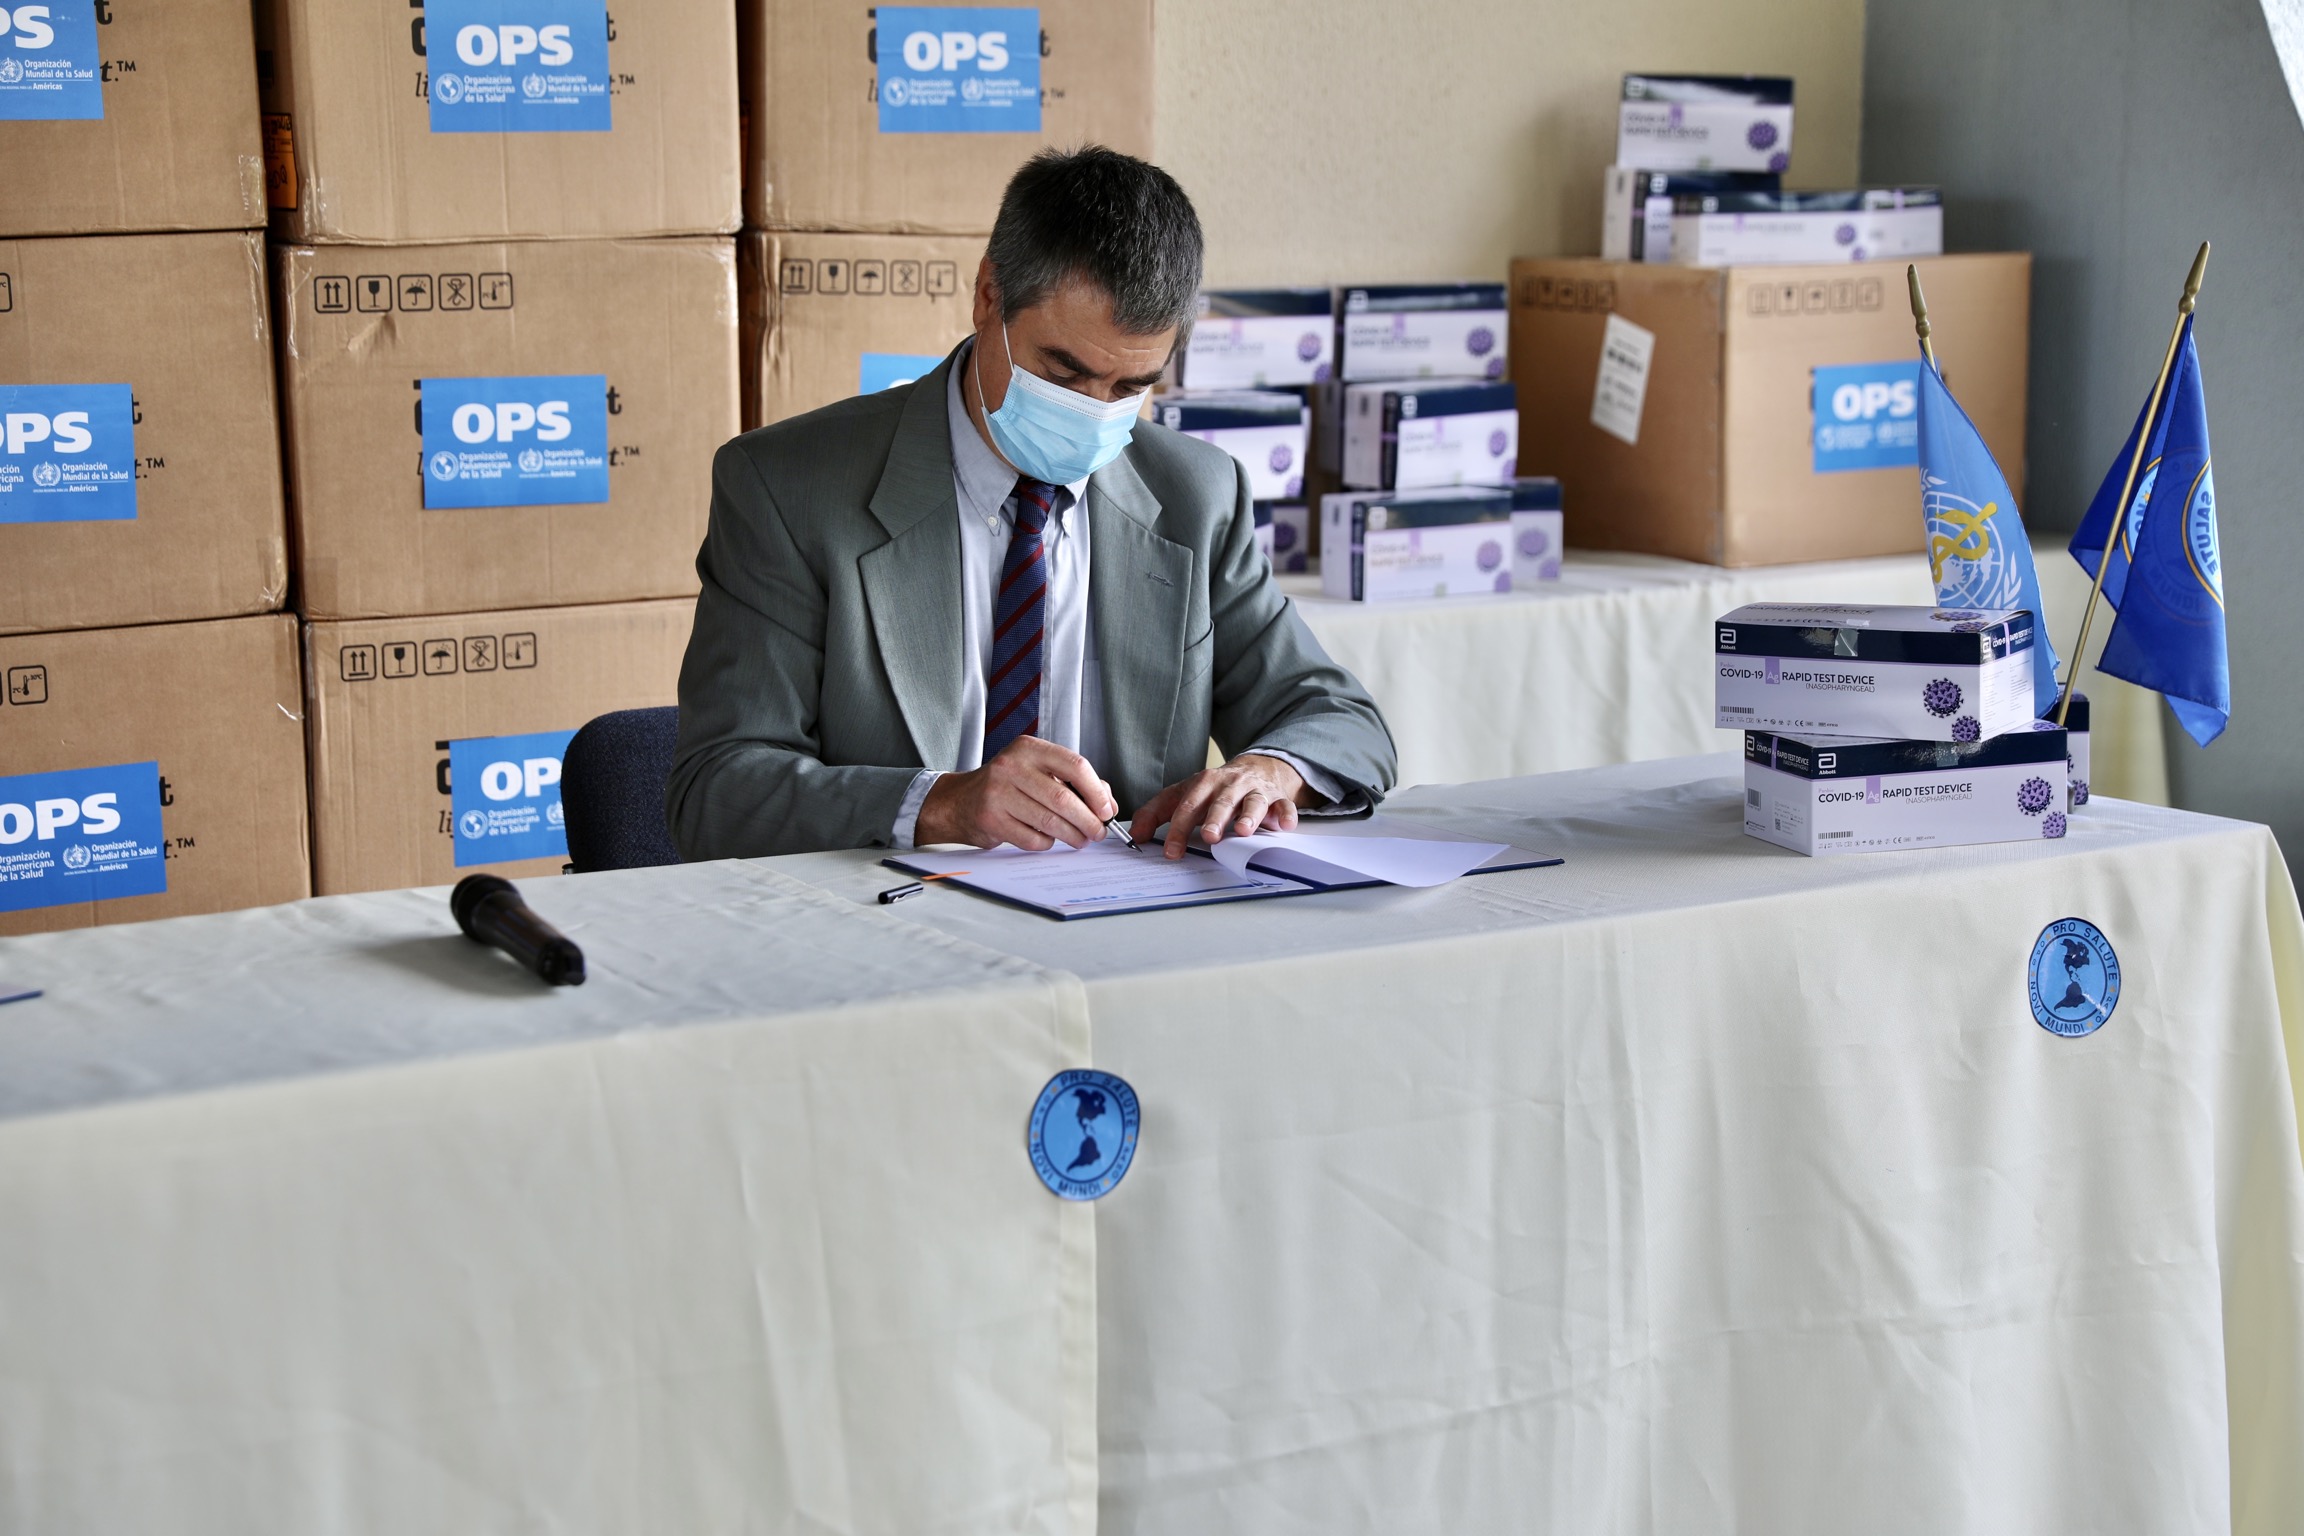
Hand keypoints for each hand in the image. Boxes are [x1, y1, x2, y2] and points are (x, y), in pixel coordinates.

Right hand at [916, 736, 1116, 850]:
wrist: (961, 801)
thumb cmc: (1008, 786)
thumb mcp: (1038, 772)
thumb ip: (1074, 782)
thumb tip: (1107, 805)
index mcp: (1029, 748)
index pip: (1074, 765)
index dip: (1096, 791)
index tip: (1106, 810)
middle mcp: (1011, 766)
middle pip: (1063, 798)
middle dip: (1088, 820)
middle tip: (1098, 832)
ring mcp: (998, 792)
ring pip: (1049, 821)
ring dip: (1072, 835)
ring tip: (1080, 840)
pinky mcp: (991, 819)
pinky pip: (1032, 839)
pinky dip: (1047, 843)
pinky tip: (1048, 839)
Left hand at [1129, 753, 1305, 859]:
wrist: (1255, 768)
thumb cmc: (1215, 789)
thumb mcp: (1183, 795)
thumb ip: (1157, 813)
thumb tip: (1135, 836)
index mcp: (1203, 785)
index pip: (1187, 807)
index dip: (1178, 830)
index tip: (1171, 852)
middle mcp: (1229, 786)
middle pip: (1221, 803)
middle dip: (1214, 819)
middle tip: (1208, 836)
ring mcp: (1254, 791)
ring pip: (1253, 802)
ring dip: (1248, 816)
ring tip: (1243, 831)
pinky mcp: (1277, 798)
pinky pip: (1283, 806)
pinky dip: (1285, 815)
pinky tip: (1285, 825)